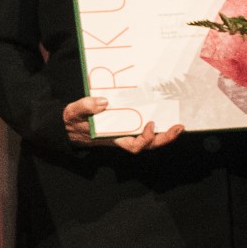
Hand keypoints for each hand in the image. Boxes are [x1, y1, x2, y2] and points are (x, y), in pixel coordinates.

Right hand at [62, 95, 181, 153]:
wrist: (68, 126)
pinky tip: (164, 116)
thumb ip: (85, 106)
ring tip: (178, 125)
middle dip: (164, 139)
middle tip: (178, 128)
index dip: (145, 139)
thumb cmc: (71, 121)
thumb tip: (103, 101)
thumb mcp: (73, 112)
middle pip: (147, 145)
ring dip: (164, 134)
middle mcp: (122, 138)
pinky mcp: (126, 125)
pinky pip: (144, 129)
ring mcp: (125, 132)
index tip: (150, 124)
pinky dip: (156, 126)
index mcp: (112, 138)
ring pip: (149, 140)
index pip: (133, 146)